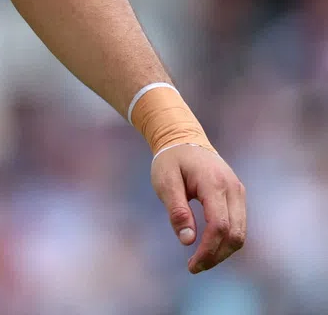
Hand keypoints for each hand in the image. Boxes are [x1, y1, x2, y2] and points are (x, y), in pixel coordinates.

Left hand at [151, 143, 245, 272]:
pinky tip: (209, 245)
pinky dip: (226, 240)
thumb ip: (176, 210)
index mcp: (214, 183)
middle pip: (235, 234)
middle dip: (217, 255)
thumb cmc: (171, 160)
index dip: (208, 250)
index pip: (219, 226)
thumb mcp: (165, 181)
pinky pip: (238, 225)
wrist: (183, 138)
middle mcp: (233, 188)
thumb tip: (188, 240)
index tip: (192, 265)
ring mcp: (239, 192)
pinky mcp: (238, 196)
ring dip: (223, 251)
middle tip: (195, 266)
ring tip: (200, 259)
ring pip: (240, 233)